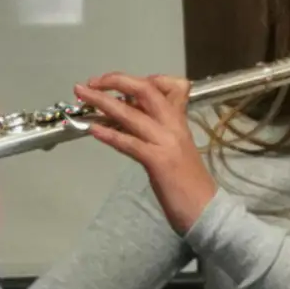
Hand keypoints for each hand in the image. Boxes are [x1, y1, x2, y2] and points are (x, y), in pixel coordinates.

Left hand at [75, 73, 217, 233]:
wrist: (207, 209)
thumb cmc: (189, 181)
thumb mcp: (176, 146)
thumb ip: (159, 128)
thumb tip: (133, 115)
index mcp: (179, 120)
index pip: (166, 85)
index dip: (138, 80)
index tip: (115, 83)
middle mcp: (173, 125)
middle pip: (145, 90)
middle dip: (115, 81)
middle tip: (91, 82)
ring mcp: (166, 142)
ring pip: (131, 114)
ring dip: (102, 102)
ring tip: (82, 95)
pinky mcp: (158, 161)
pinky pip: (130, 143)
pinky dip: (110, 134)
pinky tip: (93, 130)